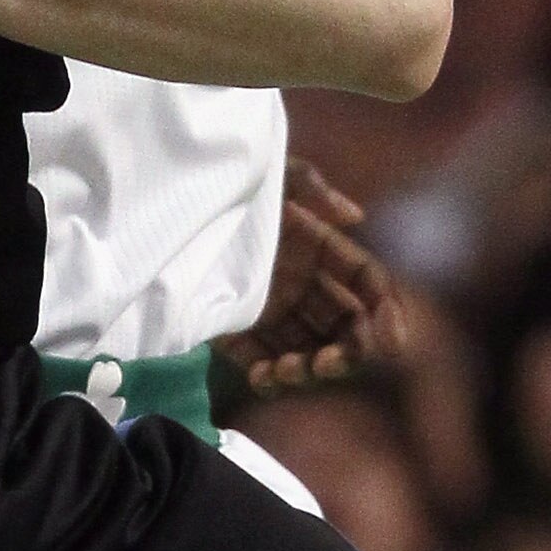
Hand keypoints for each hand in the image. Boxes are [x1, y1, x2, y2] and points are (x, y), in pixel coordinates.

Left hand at [213, 158, 406, 390]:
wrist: (159, 206)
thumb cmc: (220, 184)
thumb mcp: (267, 173)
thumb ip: (310, 186)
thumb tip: (356, 217)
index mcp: (316, 246)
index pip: (365, 282)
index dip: (386, 310)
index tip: (392, 341)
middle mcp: (299, 281)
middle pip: (343, 327)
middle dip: (346, 353)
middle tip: (326, 364)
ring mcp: (268, 308)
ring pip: (306, 350)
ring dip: (306, 369)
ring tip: (285, 371)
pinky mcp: (232, 329)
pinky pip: (260, 361)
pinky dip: (268, 376)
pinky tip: (262, 377)